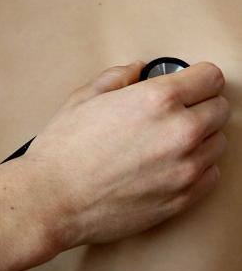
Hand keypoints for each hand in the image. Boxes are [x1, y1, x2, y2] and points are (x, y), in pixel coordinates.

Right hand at [22, 61, 229, 248]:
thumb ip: (116, 78)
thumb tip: (135, 71)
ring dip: (199, 138)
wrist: (51, 200)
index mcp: (156, 100)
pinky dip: (197, 167)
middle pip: (219, 109)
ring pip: (217, 143)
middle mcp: (179, 132)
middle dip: (200, 105)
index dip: (198, 78)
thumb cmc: (61, 153)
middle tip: (174, 112)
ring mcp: (185, 168)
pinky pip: (211, 175)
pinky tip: (169, 165)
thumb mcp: (81, 99)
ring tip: (166, 142)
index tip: (190, 83)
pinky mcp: (183, 198)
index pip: (211, 78)